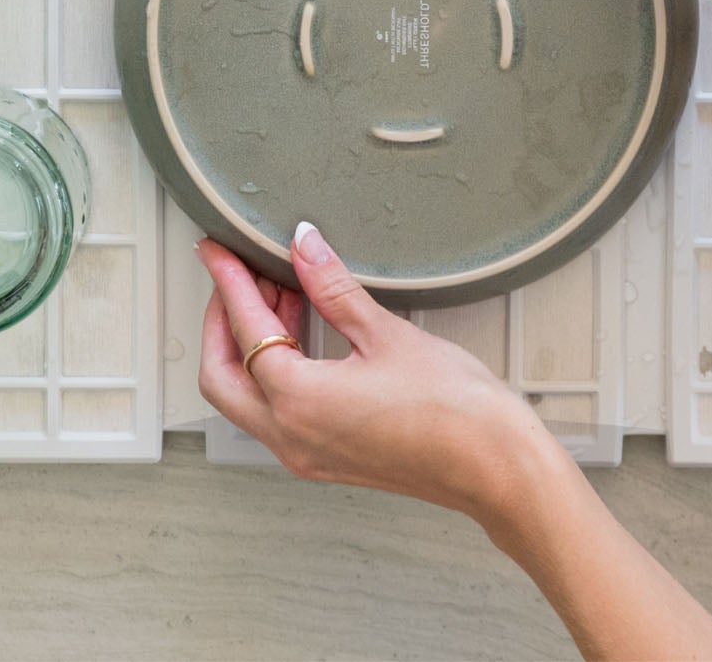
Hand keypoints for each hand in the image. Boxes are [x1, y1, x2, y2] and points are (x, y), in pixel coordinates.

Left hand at [196, 223, 562, 524]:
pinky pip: (276, 408)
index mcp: (298, 402)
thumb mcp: (386, 333)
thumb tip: (302, 245)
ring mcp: (305, 452)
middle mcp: (290, 436)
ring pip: (247, 394)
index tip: (218, 249)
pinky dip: (276, 366)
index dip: (228, 281)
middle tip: (237, 272)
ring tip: (278, 288)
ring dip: (251, 341)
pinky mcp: (325, 455)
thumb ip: (333, 288)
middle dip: (221, 319)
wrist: (493, 465)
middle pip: (222, 374)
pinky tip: (304, 328)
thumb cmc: (453, 408)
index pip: (244, 329)